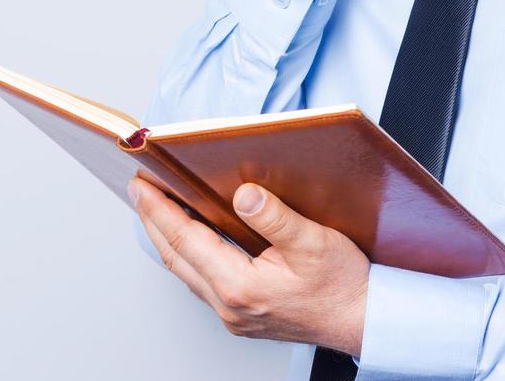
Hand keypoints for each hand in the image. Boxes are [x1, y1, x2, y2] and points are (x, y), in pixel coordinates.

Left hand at [128, 176, 370, 357]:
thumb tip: (243, 195)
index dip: (159, 209)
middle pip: (176, 258)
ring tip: (158, 211)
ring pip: (187, 272)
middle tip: (140, 191)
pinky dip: (190, 256)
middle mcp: (229, 306)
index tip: (141, 185)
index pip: (184, 240)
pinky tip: (193, 240)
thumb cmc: (343, 285)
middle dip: (153, 222)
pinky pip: (203, 282)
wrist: (364, 320)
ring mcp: (234, 315)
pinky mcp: (242, 316)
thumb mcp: (313, 242)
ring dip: (169, 240)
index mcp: (240, 286)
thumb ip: (274, 217)